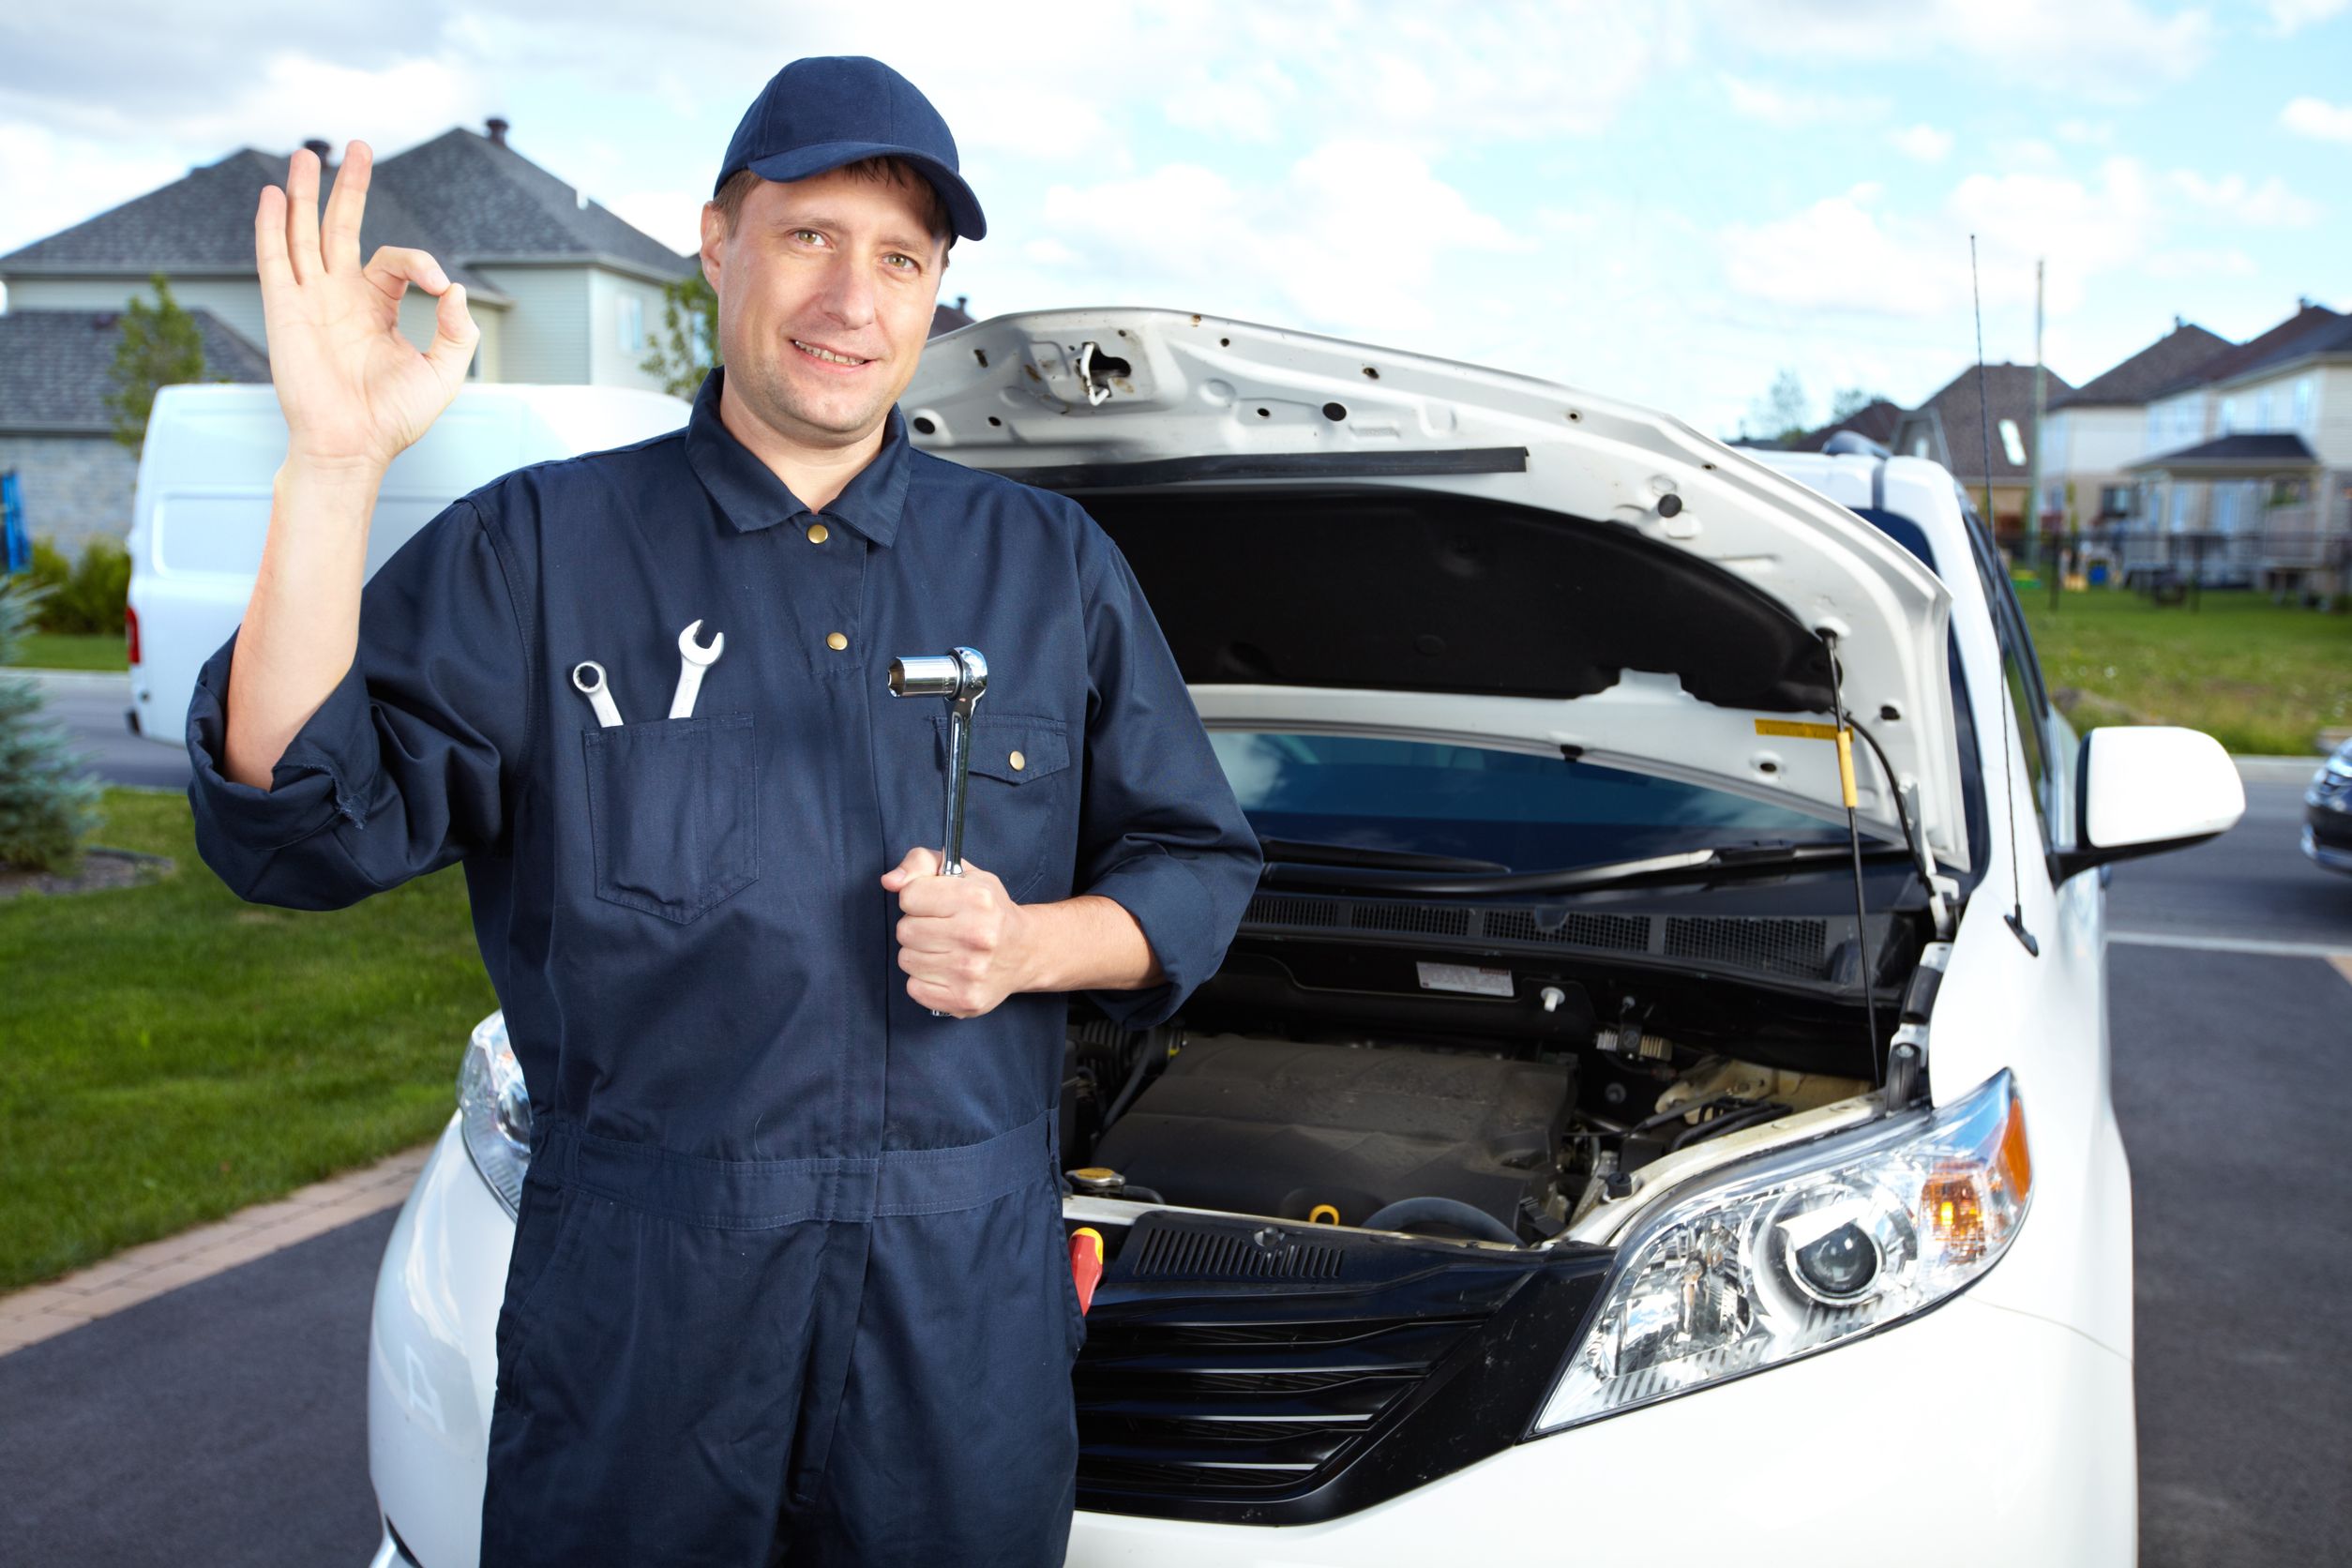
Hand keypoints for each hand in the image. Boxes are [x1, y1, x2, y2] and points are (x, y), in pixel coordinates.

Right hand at [255, 140, 478, 475]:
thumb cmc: (394, 418)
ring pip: (303, 233)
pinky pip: (275, 259)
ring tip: (308, 153)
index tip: (441, 286)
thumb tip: (457, 289)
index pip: (396, 262)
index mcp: (377, 308)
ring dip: (303, 193)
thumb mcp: (444, 372)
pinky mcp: (284, 309)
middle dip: (349, 187)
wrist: (353, 445)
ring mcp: (310, 300)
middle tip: (359, 146)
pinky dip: (272, 226)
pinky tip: (271, 195)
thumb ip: (458, 331)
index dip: (422, 263)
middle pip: (341, 227)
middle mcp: (340, 297)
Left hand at [880, 846, 1036, 1017]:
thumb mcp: (961, 872)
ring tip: (946, 949)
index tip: (935, 903)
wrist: (1025, 951)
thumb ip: (920, 863)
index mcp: (976, 898)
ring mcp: (971, 972)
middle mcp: (977, 935)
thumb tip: (890, 881)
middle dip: (917, 927)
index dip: (918, 898)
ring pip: (907, 960)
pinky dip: (925, 980)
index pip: (908, 896)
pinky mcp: (965, 1000)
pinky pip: (914, 988)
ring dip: (920, 954)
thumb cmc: (987, 909)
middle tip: (942, 928)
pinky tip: (946, 970)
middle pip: (905, 931)